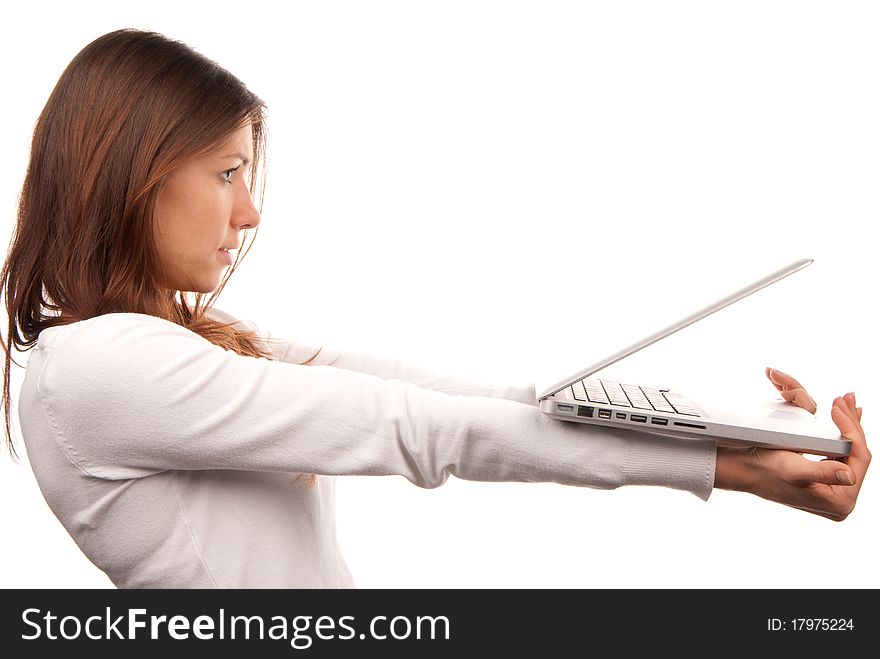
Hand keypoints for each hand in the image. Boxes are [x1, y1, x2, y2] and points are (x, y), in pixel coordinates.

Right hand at [713, 368, 869, 520]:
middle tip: (847, 398)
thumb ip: (824, 473)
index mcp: (840, 501)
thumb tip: (850, 477)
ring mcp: (833, 488)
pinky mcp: (825, 479)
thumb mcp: (794, 470)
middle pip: (857, 452)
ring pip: (850, 450)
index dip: (851, 428)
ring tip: (845, 403)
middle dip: (851, 421)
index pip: (858, 457)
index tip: (837, 408)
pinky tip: (841, 418)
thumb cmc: (764, 470)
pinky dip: (841, 432)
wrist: (743, 470)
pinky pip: (841, 452)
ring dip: (848, 424)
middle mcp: (840, 497)